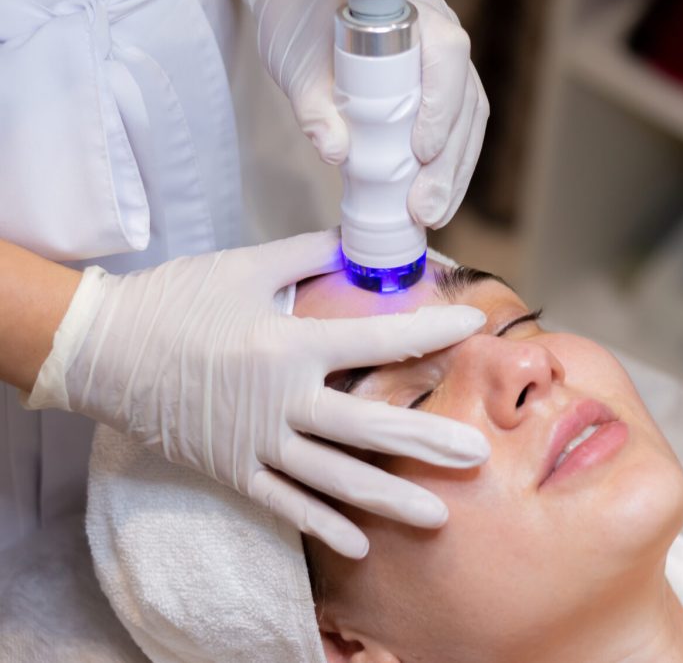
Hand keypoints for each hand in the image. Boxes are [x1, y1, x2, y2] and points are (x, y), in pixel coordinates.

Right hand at [26, 231, 489, 558]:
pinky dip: (322, 525)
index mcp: (289, 345)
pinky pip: (284, 504)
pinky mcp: (232, 469)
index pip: (377, 340)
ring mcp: (256, 443)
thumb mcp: (246, 268)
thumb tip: (353, 241)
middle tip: (478, 455)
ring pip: (334, 478)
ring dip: (390, 497)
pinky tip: (359, 543)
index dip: (431, 332)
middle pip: (369, 427)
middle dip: (428, 442)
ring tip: (438, 514)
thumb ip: (306, 253)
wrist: (102, 349)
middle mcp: (281, 400)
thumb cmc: (176, 301)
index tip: (472, 325)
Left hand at [232, 0, 488, 228]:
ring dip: (455, 173)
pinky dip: (449, 166)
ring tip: (433, 215)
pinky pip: (458, 128)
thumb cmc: (300, 20)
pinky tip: (436, 199)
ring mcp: (446, 61)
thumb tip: (336, 153)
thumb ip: (313, 106)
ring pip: (470, 121)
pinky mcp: (441, 87)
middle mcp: (443, 31)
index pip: (447, 54)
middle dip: (450, 162)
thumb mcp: (298, 63)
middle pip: (467, 100)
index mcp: (412, 9)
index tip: (420, 152)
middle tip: (426, 210)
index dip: (441, 105)